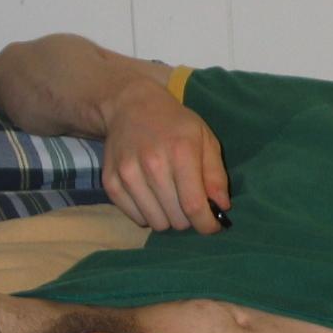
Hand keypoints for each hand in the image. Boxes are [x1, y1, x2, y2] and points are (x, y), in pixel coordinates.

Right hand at [102, 82, 229, 232]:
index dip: (207, 224)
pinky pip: (136, 218)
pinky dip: (147, 214)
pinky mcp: (111, 183)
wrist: (130, 106)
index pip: (194, 205)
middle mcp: (152, 164)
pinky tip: (152, 195)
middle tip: (189, 202)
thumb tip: (222, 207)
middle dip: (189, 218)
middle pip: (176, 218)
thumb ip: (216, 174)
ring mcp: (128, 174)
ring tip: (170, 198)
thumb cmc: (175, 124)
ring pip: (156, 222)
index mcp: (181, 152)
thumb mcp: (205, 139)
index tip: (212, 226)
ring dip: (168, 217)